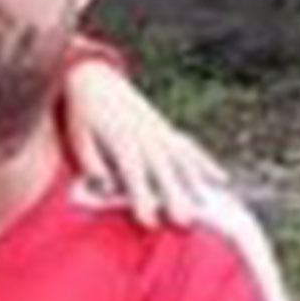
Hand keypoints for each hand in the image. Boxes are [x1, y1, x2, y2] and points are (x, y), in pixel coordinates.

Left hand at [63, 62, 227, 227]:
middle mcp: (145, 137)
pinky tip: (221, 180)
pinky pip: (190, 147)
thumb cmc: (83, 113)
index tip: (150, 222)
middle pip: (163, 172)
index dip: (143, 199)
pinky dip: (205, 163)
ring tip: (207, 206)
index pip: (134, 175)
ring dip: (195, 184)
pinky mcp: (166, 128)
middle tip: (185, 222)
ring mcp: (159, 132)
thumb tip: (106, 186)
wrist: (95, 77)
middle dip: (175, 197)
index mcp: (122, 141)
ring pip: (182, 161)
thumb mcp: (78, 137)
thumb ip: (92, 163)